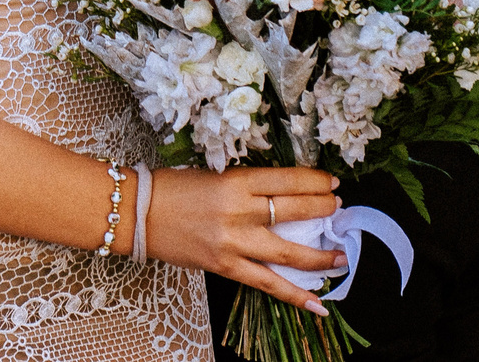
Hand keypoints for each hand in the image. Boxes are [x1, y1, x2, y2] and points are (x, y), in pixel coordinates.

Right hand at [144, 164, 343, 312]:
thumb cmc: (172, 188)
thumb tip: (281, 196)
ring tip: (341, 257)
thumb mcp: (213, 175)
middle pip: (293, 211)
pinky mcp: (225, 266)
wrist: (137, 213)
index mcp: (235, 181)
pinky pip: (267, 284)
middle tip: (339, 209)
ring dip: (319, 256)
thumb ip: (245, 186)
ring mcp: (233, 242)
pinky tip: (318, 304)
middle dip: (323, 210)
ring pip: (287, 252)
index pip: (287, 180)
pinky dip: (294, 296)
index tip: (331, 182)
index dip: (314, 182)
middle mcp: (238, 211)